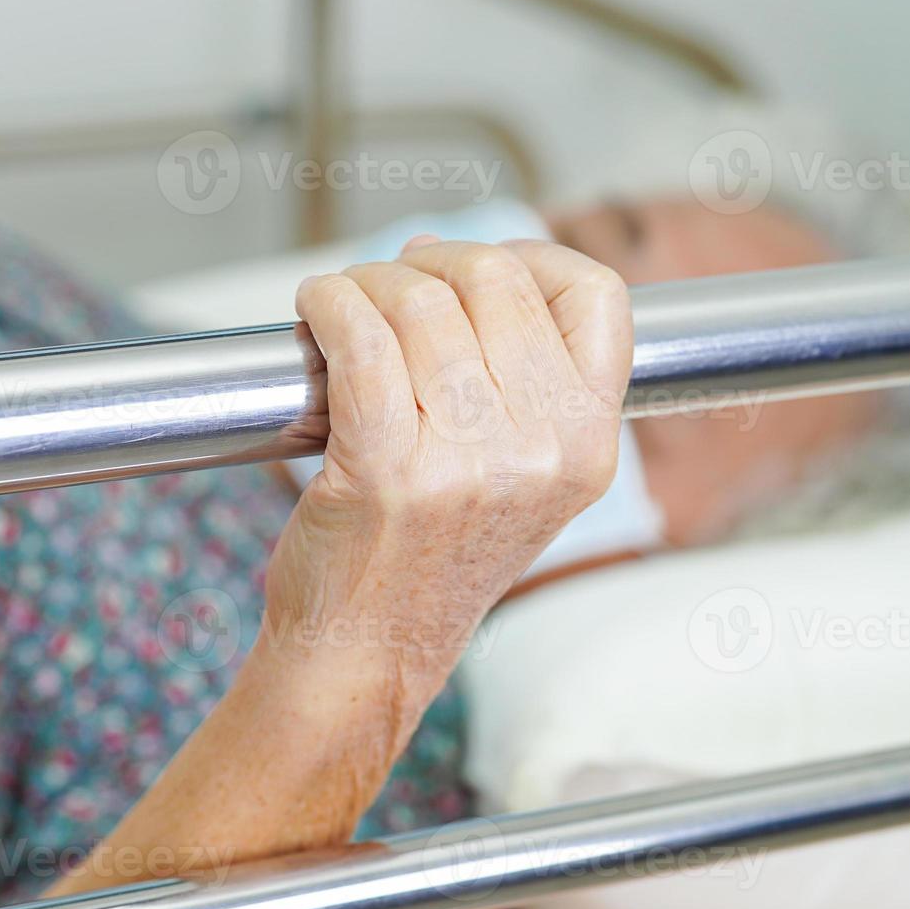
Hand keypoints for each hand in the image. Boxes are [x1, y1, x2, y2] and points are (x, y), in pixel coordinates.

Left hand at [46, 240, 631, 896]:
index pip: (595, 296)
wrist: (367, 652)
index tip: (472, 268)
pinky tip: (314, 310)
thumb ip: (532, 388)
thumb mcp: (527, 482)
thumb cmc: (429, 560)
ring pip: (418, 303)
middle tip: (388, 283)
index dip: (529, 256)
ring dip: (366, 283)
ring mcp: (466, 462)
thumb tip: (474, 270)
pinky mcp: (385, 469)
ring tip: (343, 304)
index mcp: (591, 445)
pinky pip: (358, 340)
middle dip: (427, 262)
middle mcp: (542, 451)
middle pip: (494, 281)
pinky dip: (329, 303)